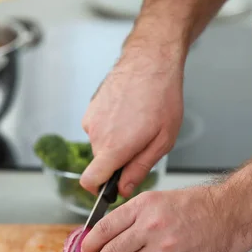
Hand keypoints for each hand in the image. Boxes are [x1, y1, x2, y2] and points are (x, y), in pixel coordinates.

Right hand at [80, 49, 184, 197]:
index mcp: (114, 147)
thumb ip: (139, 169)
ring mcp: (91, 120)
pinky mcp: (90, 108)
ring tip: (137, 122)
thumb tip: (124, 189)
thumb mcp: (162, 141)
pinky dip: (111, 126)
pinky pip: (99, 127)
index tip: (108, 189)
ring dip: (116, 141)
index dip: (97, 190)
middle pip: (100, 162)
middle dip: (118, 160)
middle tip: (142, 142)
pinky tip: (128, 112)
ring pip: (100, 144)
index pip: (90, 181)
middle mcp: (96, 135)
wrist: (150, 61)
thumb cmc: (162, 97)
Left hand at [80, 186, 238, 251]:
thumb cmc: (196, 206)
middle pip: (112, 251)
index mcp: (144, 205)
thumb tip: (109, 235)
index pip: (106, 226)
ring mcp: (163, 247)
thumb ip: (134, 216)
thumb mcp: (159, 199)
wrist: (230, 215)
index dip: (90, 243)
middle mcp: (150, 226)